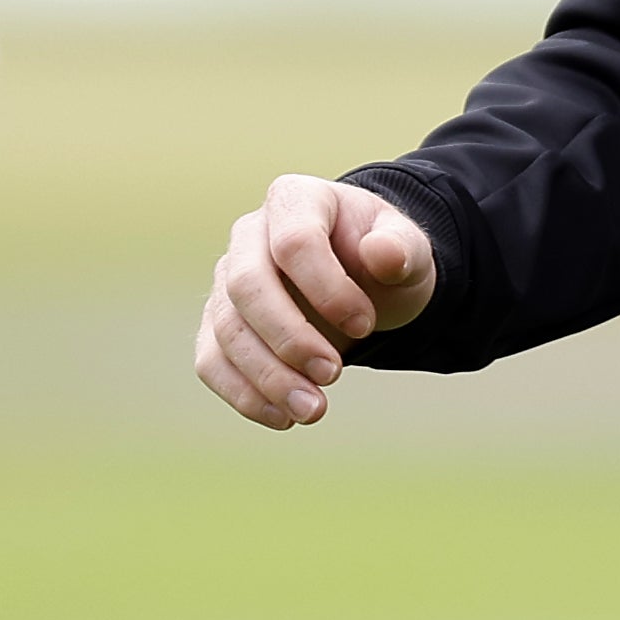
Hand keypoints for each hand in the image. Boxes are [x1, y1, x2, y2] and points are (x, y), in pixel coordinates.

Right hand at [194, 175, 434, 430]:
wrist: (362, 285)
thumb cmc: (382, 261)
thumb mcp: (408, 250)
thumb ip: (401, 249)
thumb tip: (383, 255)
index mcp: (295, 201)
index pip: (294, 242)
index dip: (327, 289)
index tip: (365, 325)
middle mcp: (249, 236)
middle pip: (247, 286)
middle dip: (289, 338)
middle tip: (334, 375)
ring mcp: (227, 280)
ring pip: (226, 329)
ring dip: (267, 377)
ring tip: (313, 410)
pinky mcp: (218, 325)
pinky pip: (211, 360)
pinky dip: (242, 394)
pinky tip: (282, 418)